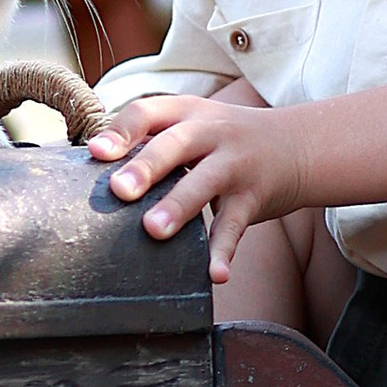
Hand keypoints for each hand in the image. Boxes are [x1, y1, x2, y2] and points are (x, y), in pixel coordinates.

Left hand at [88, 91, 313, 282]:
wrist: (297, 144)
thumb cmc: (225, 141)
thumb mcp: (193, 125)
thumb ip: (150, 141)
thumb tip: (88, 171)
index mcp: (185, 113)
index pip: (148, 112)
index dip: (121, 132)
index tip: (96, 154)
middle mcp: (210, 132)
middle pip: (175, 144)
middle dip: (146, 167)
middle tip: (120, 191)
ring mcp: (234, 164)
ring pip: (204, 183)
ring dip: (179, 206)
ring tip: (154, 231)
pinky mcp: (253, 197)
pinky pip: (235, 225)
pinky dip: (224, 250)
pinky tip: (216, 274)